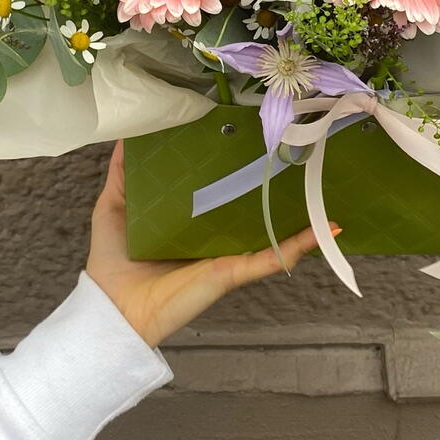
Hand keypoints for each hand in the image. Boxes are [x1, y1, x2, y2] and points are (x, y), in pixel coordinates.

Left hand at [85, 140, 337, 347]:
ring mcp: (228, 250)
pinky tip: (326, 228)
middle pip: (249, 202)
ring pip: (271, 227)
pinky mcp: (234, 269)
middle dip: (273, 180)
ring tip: (323, 182)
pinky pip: (273, 256)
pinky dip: (302, 244)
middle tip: (293, 145)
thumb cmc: (113, 262)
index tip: (245, 129)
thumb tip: (130, 133)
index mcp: (189, 216)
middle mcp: (213, 231)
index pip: (218, 184)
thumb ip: (123, 172)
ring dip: (301, 211)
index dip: (232, 159)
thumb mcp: (114, 205)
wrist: (114, 310)